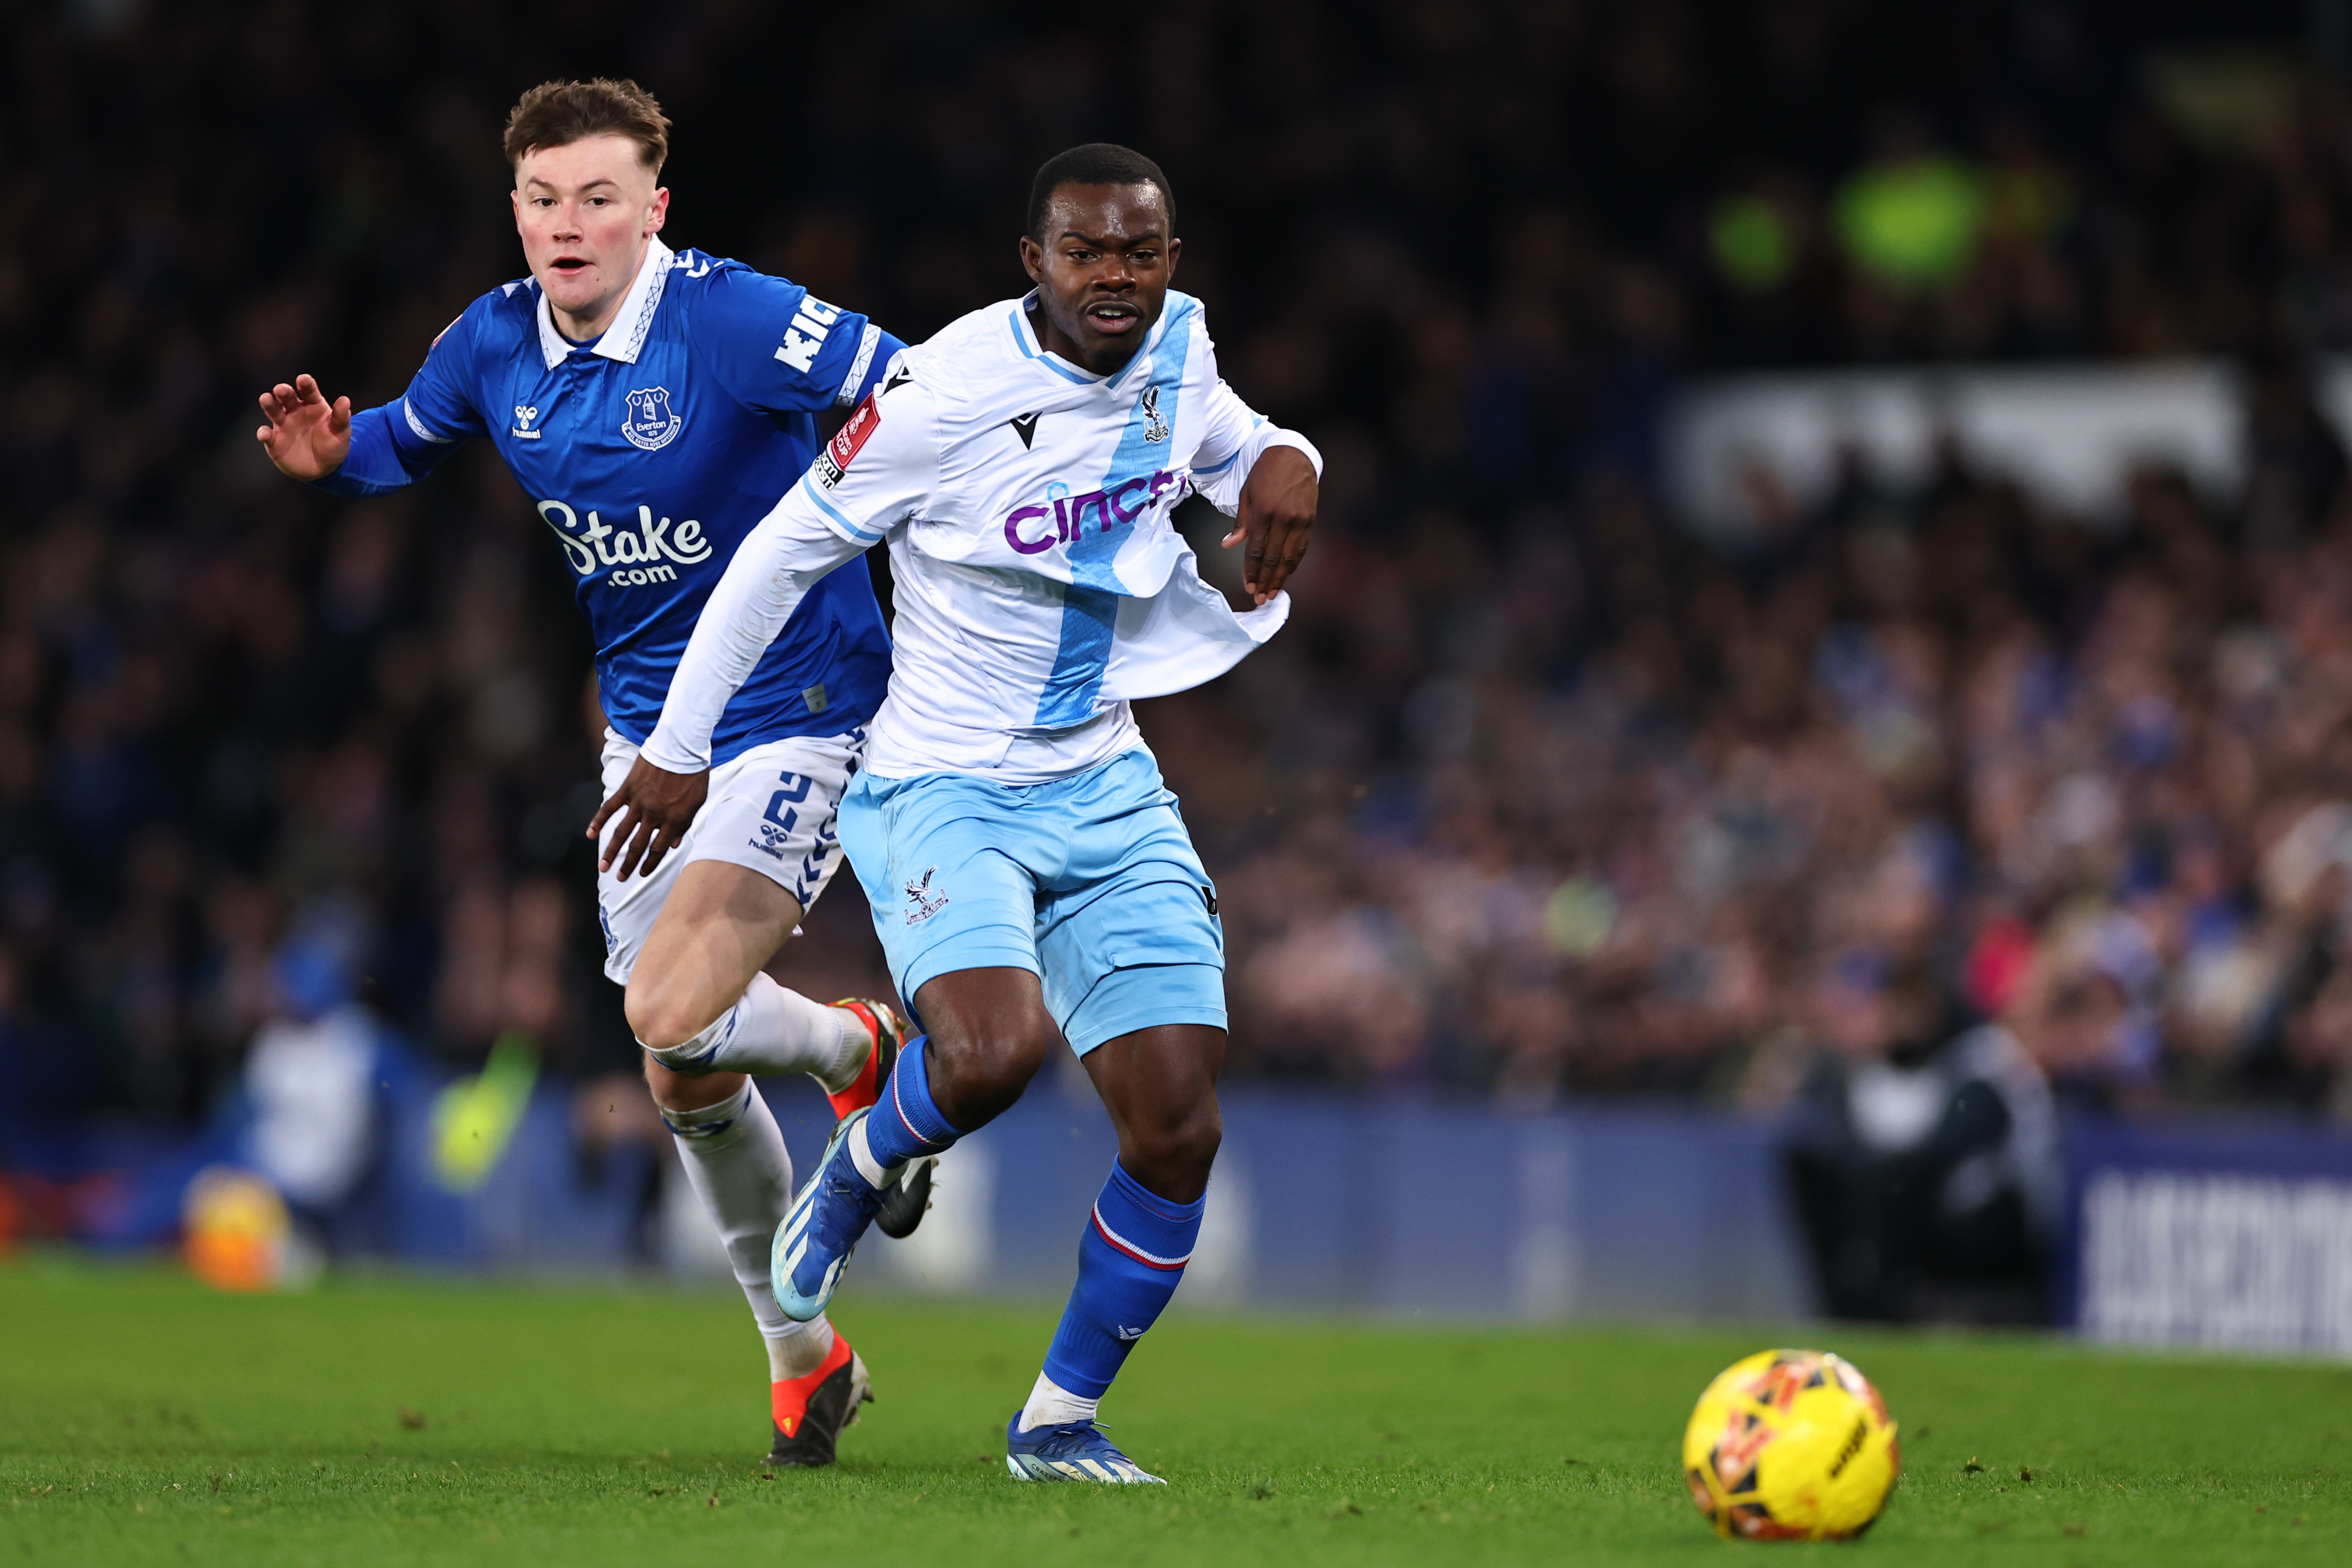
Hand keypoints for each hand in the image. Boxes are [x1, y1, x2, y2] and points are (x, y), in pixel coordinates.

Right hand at [255, 373, 352, 480]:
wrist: (323, 468)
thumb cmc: (333, 445)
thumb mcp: (342, 433)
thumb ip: (341, 417)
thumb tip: (345, 400)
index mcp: (313, 405)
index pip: (309, 392)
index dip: (306, 384)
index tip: (303, 379)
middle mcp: (295, 411)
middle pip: (288, 398)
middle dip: (283, 392)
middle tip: (281, 389)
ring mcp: (283, 424)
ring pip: (274, 411)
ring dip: (269, 404)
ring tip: (265, 398)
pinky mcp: (274, 440)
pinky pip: (267, 435)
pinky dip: (264, 433)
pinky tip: (265, 434)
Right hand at [587, 756, 709, 880]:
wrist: (681, 747)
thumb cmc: (693, 774)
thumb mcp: (697, 802)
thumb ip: (685, 824)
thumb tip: (675, 844)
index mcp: (674, 820)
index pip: (659, 849)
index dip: (650, 863)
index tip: (643, 874)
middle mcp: (654, 815)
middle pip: (638, 846)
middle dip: (629, 864)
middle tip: (621, 878)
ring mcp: (639, 803)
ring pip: (621, 832)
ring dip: (611, 851)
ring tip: (603, 867)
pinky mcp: (627, 789)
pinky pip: (610, 808)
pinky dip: (599, 821)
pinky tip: (590, 834)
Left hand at [1222, 445, 1317, 604]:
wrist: (1294, 455)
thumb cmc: (1265, 473)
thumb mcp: (1247, 493)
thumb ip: (1241, 522)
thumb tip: (1229, 545)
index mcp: (1263, 511)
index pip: (1256, 549)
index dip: (1251, 570)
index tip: (1247, 585)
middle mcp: (1283, 518)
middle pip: (1273, 558)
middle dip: (1264, 580)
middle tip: (1258, 598)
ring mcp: (1300, 520)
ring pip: (1289, 557)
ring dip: (1280, 578)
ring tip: (1271, 593)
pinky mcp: (1310, 520)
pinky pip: (1301, 548)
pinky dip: (1293, 565)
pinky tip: (1286, 576)